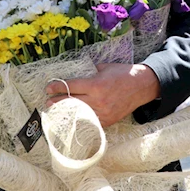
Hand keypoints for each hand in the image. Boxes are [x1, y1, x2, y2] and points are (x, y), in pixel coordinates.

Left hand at [45, 63, 160, 126]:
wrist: (141, 86)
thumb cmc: (123, 74)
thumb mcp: (104, 68)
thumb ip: (90, 72)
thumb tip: (77, 75)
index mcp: (96, 85)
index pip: (71, 87)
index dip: (57, 87)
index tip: (48, 88)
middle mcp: (98, 100)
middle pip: (72, 102)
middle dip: (58, 102)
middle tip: (48, 102)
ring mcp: (103, 112)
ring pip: (79, 114)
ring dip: (67, 113)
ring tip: (56, 112)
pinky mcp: (108, 120)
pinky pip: (90, 122)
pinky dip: (80, 120)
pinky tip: (72, 120)